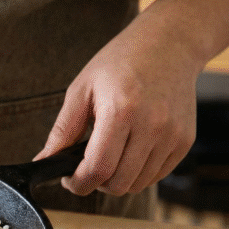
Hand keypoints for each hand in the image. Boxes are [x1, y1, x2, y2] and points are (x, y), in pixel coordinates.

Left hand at [34, 18, 199, 195]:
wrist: (169, 44)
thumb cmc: (120, 63)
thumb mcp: (81, 89)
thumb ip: (63, 130)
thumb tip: (44, 160)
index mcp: (121, 111)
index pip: (98, 169)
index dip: (78, 183)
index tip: (69, 179)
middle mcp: (152, 126)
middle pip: (119, 183)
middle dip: (96, 183)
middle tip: (86, 167)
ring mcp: (172, 135)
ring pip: (138, 184)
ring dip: (117, 179)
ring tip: (108, 156)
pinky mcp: (185, 140)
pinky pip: (156, 175)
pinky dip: (138, 173)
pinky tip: (128, 152)